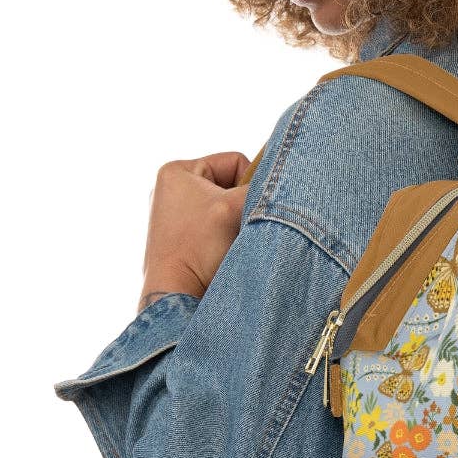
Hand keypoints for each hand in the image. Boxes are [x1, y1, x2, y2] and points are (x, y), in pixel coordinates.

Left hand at [139, 151, 250, 310]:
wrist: (177, 296)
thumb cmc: (198, 249)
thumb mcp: (234, 208)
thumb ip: (260, 189)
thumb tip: (285, 183)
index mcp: (177, 171)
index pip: (235, 161)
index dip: (251, 185)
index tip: (247, 210)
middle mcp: (172, 189)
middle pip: (231, 187)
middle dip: (241, 207)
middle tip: (239, 228)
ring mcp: (175, 216)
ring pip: (226, 210)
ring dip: (236, 225)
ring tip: (230, 243)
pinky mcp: (181, 239)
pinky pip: (217, 229)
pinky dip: (226, 239)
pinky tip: (222, 254)